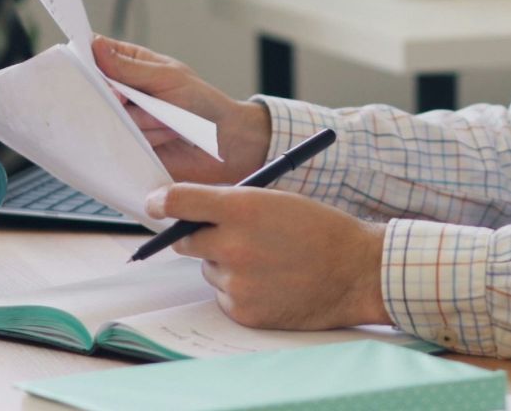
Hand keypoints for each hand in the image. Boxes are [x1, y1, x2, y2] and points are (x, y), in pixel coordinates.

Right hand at [94, 35, 271, 183]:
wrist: (223, 144)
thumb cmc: (202, 103)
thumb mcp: (167, 77)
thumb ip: (129, 68)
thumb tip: (95, 46)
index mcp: (131, 64)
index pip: (95, 54)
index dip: (86, 59)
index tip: (88, 65)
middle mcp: (123, 91)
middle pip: (94, 89)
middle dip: (118, 96)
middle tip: (134, 99)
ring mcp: (123, 119)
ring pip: (109, 117)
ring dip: (143, 120)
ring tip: (167, 120)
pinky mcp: (127, 145)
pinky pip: (120, 142)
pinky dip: (146, 138)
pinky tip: (166, 136)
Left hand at [145, 184, 389, 329]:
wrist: (356, 271)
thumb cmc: (321, 229)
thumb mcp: (277, 200)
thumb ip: (233, 204)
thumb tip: (192, 212)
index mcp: (243, 207)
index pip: (180, 201)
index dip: (161, 202)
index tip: (155, 204)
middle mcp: (233, 245)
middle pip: (186, 240)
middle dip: (198, 235)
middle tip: (224, 235)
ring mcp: (237, 282)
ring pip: (210, 270)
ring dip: (226, 264)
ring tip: (268, 261)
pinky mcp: (243, 310)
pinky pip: (225, 296)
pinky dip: (241, 290)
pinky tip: (271, 282)